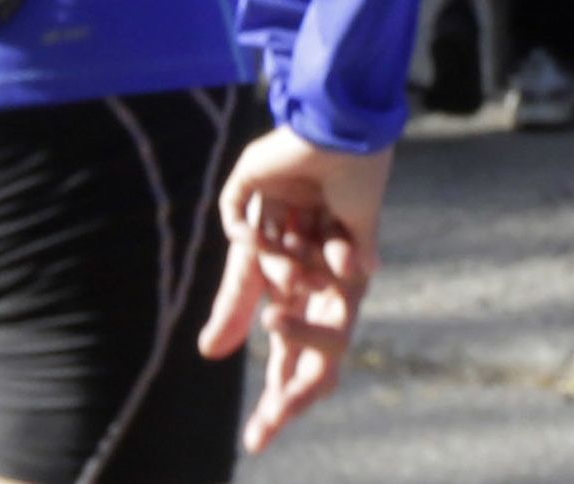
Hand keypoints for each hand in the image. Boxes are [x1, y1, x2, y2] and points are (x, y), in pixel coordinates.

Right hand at [204, 125, 391, 450]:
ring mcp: (345, 278)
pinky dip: (313, 282)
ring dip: (297, 325)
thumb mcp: (250, 247)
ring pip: (331, 339)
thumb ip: (236, 300)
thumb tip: (210, 355)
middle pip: (315, 364)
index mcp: (296, 291)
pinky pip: (342, 290)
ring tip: (276, 307)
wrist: (316, 130)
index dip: (277, 399)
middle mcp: (323, 291)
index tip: (257, 443)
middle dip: (290, 399)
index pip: (287, 357)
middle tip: (265, 429)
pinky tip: (305, 254)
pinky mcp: (362, 256)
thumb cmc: (285, 179)